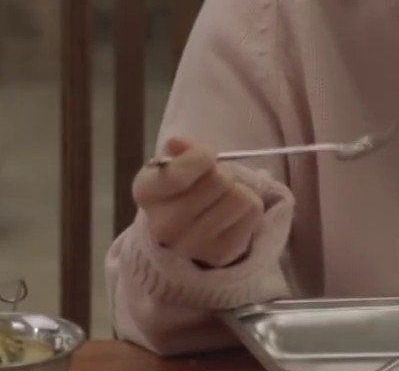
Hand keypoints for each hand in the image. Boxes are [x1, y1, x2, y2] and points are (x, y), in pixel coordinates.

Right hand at [132, 138, 264, 267]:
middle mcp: (162, 225)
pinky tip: (232, 213)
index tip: (206, 156)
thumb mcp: (177, 161)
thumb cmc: (184, 187)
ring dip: (239, 189)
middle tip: (216, 181)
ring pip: (239, 197)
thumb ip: (182, 149)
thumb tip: (177, 143)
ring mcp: (190, 245)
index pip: (178, 174)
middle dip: (223, 173)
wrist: (187, 228)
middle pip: (218, 181)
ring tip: (223, 197)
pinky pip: (253, 212)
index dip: (202, 156)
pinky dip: (250, 206)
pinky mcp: (219, 255)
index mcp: (146, 193)